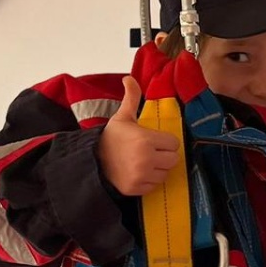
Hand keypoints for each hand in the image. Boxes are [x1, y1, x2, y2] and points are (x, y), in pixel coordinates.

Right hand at [96, 76, 179, 195]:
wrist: (92, 160)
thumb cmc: (111, 137)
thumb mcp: (122, 117)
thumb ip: (131, 97)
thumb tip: (129, 78)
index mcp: (145, 139)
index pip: (174, 143)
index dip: (166, 141)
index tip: (155, 140)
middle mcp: (146, 159)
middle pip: (173, 159)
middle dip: (164, 154)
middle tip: (152, 151)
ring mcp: (141, 176)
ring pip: (166, 173)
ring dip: (159, 168)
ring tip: (145, 161)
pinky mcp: (137, 189)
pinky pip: (155, 185)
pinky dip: (150, 180)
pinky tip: (139, 172)